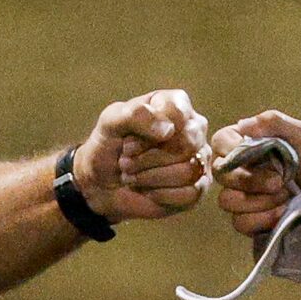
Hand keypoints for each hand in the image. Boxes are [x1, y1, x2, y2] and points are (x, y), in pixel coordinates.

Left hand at [74, 89, 210, 222]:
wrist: (101, 182)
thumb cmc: (109, 146)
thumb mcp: (111, 122)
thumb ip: (137, 115)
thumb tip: (169, 130)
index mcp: (176, 104)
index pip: (178, 115)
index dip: (149, 133)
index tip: (126, 142)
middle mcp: (194, 129)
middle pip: (186, 145)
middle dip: (148, 158)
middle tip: (125, 162)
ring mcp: (199, 159)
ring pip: (188, 171)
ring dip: (151, 178)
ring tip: (133, 176)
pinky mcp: (197, 188)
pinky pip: (190, 194)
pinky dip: (161, 195)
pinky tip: (147, 191)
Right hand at [211, 111, 300, 243]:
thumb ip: (276, 123)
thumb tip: (243, 124)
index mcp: (252, 145)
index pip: (221, 140)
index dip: (228, 148)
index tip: (253, 156)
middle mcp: (244, 170)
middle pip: (221, 174)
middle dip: (251, 180)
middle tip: (281, 182)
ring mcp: (246, 198)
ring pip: (227, 201)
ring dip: (259, 202)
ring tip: (286, 199)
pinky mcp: (252, 222)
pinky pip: (240, 223)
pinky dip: (262, 219)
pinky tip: (283, 214)